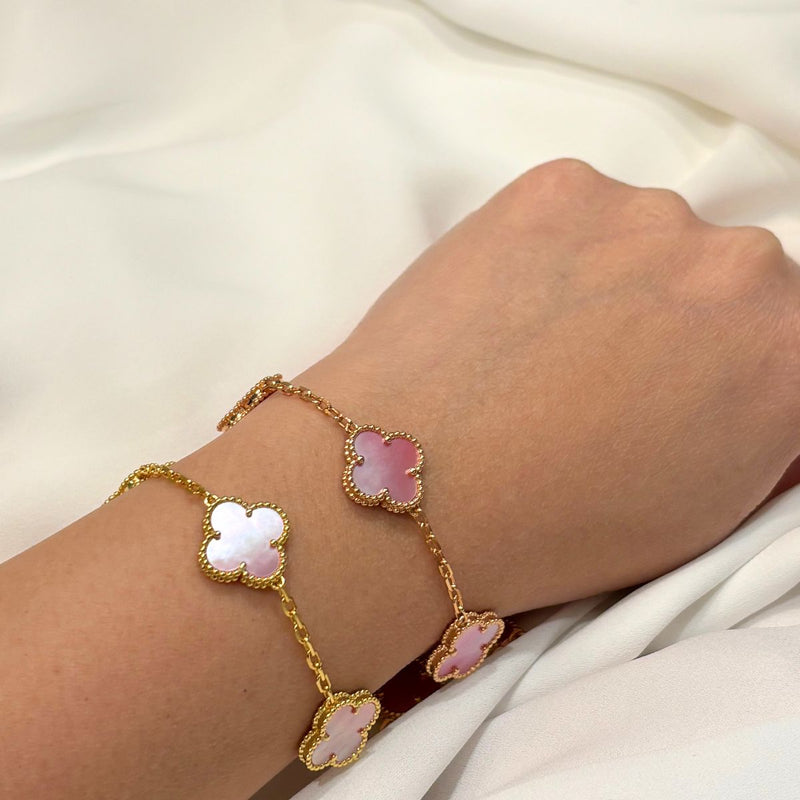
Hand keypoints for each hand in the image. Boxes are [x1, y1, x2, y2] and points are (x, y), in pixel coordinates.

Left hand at [299, 158, 799, 613]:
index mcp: (790, 350)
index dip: (727, 364)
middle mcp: (738, 263)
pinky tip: (504, 308)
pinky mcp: (556, 187)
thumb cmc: (555, 526)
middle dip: (678, 318)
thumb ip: (750, 422)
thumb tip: (743, 382)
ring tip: (536, 343)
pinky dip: (551, 250)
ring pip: (647, 238)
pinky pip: (575, 212)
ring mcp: (643, 213)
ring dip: (612, 278)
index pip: (783, 332)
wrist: (412, 485)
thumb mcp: (698, 509)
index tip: (680, 385)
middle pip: (724, 277)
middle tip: (600, 368)